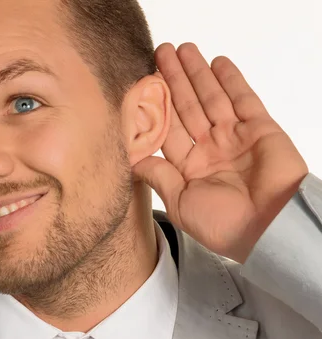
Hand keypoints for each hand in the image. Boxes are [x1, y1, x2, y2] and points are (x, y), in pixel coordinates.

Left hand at [132, 43, 308, 263]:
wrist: (266, 230)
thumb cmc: (220, 224)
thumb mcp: (178, 202)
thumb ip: (157, 175)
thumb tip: (130, 160)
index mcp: (190, 166)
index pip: (169, 129)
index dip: (157, 107)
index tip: (143, 85)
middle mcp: (211, 149)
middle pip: (188, 107)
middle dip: (174, 80)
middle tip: (160, 53)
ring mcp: (236, 137)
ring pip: (213, 98)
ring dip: (198, 73)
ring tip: (182, 49)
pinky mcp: (261, 130)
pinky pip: (244, 100)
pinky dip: (231, 81)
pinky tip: (216, 63)